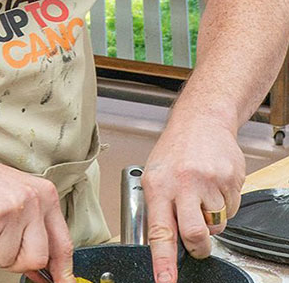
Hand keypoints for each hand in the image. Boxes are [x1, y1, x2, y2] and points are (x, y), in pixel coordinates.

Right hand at [0, 151, 74, 281]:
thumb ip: (34, 230)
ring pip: (6, 259)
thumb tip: (45, 270)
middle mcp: (31, 200)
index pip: (62, 243)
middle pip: (36, 259)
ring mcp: (10, 209)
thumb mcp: (17, 198)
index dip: (62, 270)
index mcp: (43, 195)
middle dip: (14, 258)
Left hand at [142, 114, 244, 282]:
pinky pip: (231, 210)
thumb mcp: (155, 174)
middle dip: (199, 247)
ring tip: (202, 194)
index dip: (164, 262)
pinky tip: (215, 185)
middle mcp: (182, 184)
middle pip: (194, 235)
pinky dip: (224, 204)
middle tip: (197, 242)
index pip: (160, 232)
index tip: (167, 282)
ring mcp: (208, 182)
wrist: (201, 120)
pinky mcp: (230, 180)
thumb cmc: (176, 149)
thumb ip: (159, 207)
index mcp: (158, 185)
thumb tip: (162, 245)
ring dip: (212, 219)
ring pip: (216, 225)